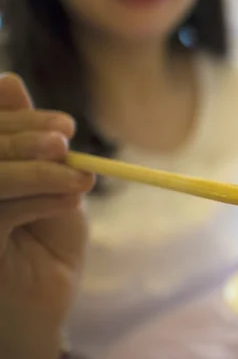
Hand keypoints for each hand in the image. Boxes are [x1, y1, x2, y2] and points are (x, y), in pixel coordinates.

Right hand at [0, 73, 94, 358]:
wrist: (45, 302)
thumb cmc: (44, 241)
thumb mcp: (45, 183)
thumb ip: (27, 142)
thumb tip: (9, 83)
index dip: (18, 119)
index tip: (67, 126)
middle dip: (26, 137)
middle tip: (68, 143)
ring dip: (38, 169)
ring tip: (80, 178)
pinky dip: (40, 198)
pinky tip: (71, 200)